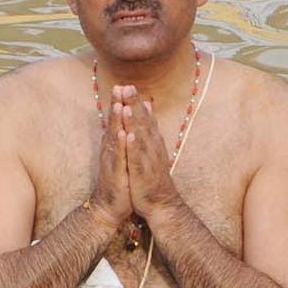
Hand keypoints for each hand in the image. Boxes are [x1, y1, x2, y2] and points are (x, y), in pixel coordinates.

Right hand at [90, 92, 131, 229]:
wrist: (111, 206)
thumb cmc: (119, 179)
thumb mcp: (122, 156)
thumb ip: (124, 138)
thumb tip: (127, 122)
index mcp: (115, 145)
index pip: (117, 121)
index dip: (120, 103)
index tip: (124, 85)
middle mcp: (111, 150)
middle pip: (113, 124)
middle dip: (116, 105)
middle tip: (119, 87)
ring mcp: (112, 161)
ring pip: (114, 137)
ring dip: (117, 121)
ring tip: (120, 105)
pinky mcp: (116, 173)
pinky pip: (119, 157)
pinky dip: (121, 145)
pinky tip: (124, 134)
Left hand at [119, 85, 179, 218]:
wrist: (160, 202)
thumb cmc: (152, 175)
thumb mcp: (151, 148)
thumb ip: (149, 126)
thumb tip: (147, 105)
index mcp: (151, 141)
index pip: (144, 117)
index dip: (135, 102)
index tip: (127, 85)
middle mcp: (152, 147)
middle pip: (143, 122)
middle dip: (134, 105)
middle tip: (127, 87)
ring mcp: (148, 159)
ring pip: (141, 137)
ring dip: (135, 122)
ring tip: (127, 106)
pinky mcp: (143, 172)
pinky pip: (138, 158)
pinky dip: (135, 146)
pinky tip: (130, 136)